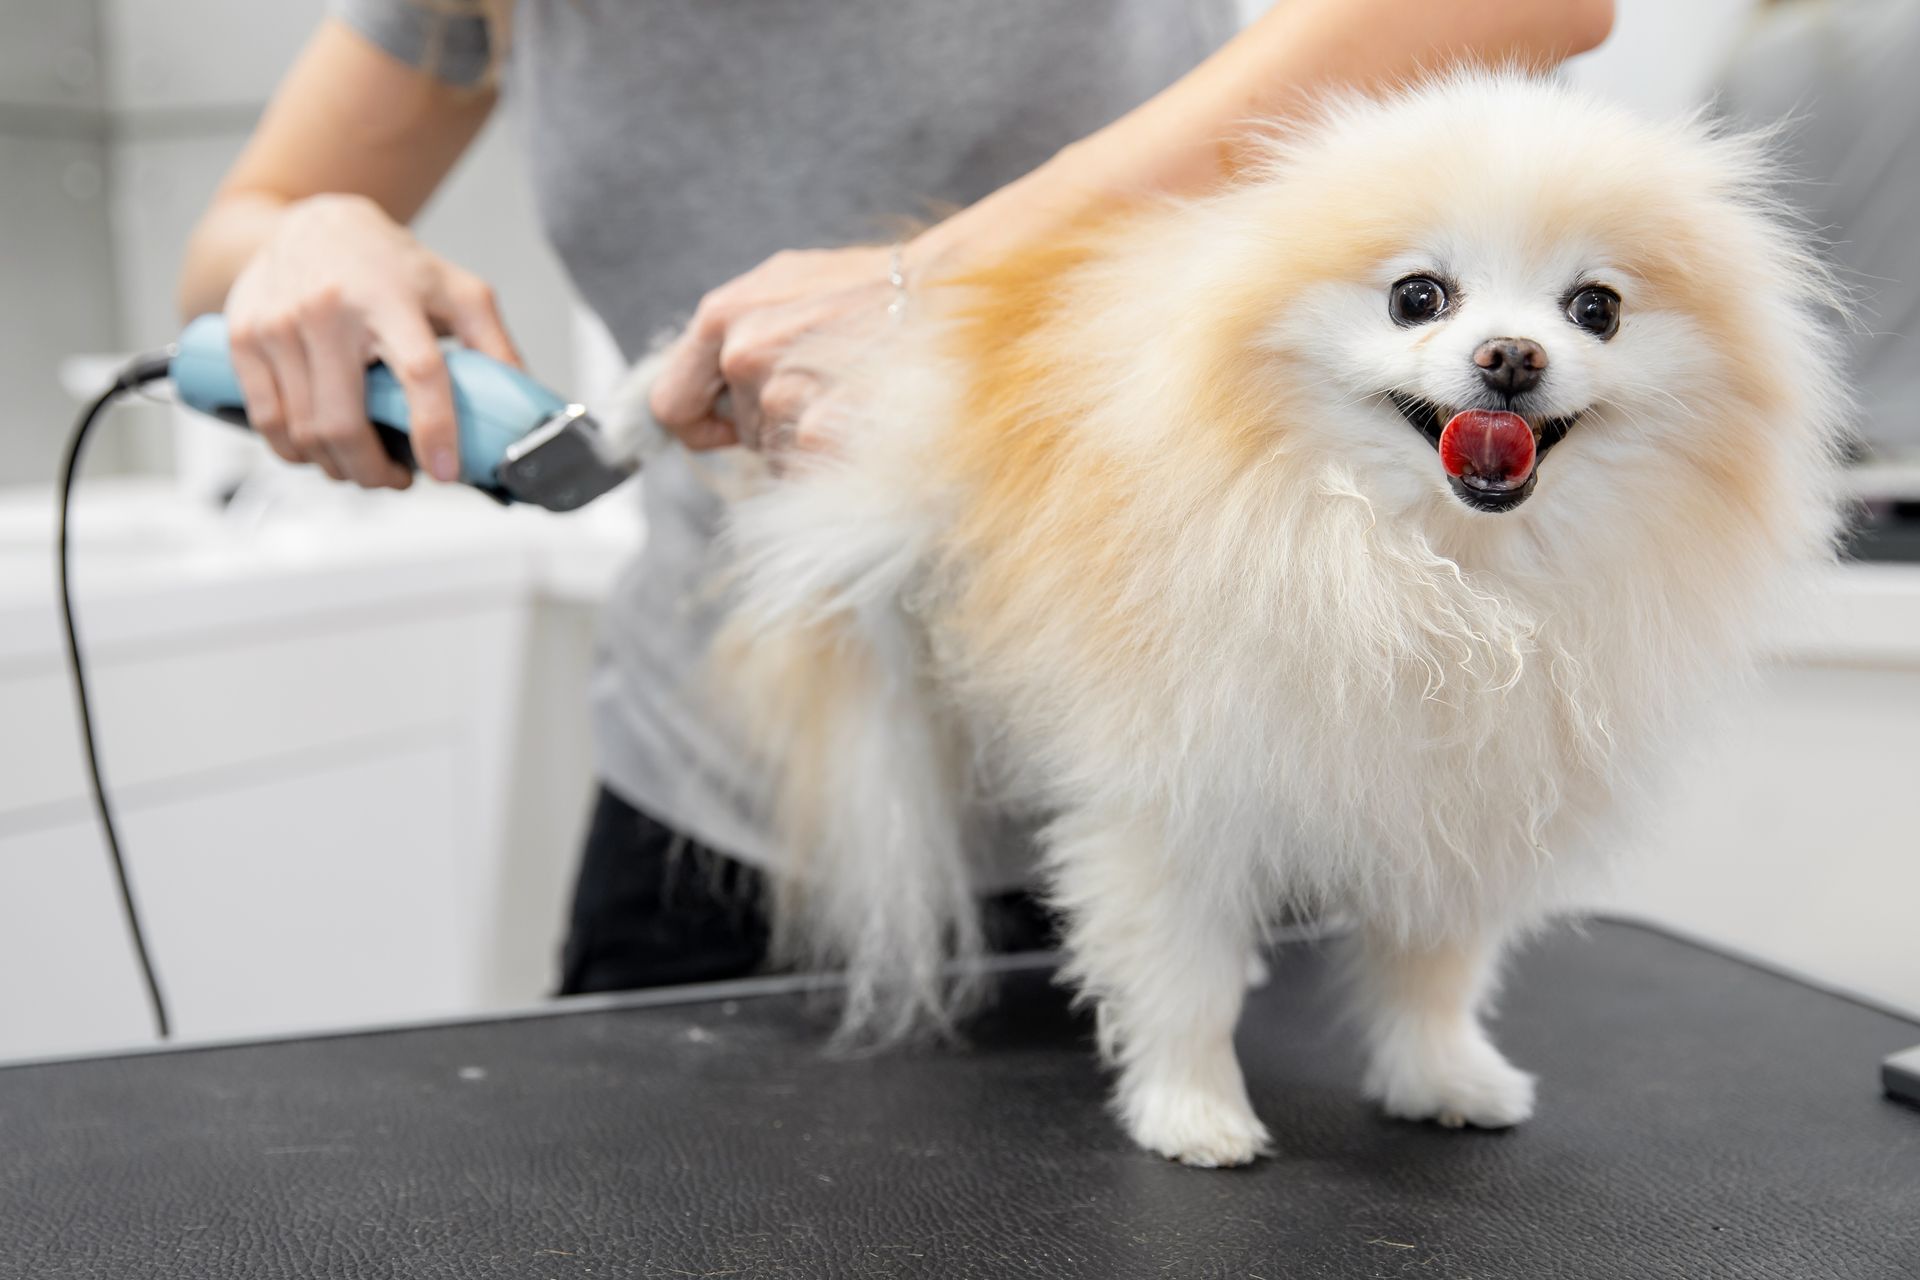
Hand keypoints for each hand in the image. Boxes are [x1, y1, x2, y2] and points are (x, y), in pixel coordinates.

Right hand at [223, 193, 519, 487]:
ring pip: (304, 432)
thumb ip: (494, 345)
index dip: (434, 429)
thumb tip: (527, 406)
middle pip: (344, 422)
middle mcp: (329, 310)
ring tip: (365, 467)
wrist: (311, 222)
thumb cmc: (391, 266)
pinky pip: (266, 422)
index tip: (445, 472)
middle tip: (399, 480)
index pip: (419, 372)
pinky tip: (320, 451)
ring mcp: (279, 325)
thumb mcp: (456, 292)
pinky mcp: (244, 338)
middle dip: (375, 473)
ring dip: (339, 469)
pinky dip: (296, 452)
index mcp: (391, 297)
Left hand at [648, 245, 899, 454]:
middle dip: (776, 421)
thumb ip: (736, 328)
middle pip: (742, 433)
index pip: (670, 405)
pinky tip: (865, 413)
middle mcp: (741, 351)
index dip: (699, 426)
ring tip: (853, 390)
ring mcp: (780, 393)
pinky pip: (808, 469)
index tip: (724, 430)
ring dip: (809, 436)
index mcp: (721, 316)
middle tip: (831, 380)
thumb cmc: (871, 288)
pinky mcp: (818, 430)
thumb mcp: (786, 284)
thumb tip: (704, 382)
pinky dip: (834, 454)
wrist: (946, 289)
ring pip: (777, 453)